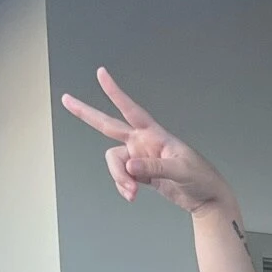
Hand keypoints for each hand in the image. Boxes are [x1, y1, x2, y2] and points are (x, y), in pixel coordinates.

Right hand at [60, 68, 234, 216]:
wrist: (206, 197)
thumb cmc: (199, 177)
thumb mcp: (180, 171)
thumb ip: (153, 169)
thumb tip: (129, 167)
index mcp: (154, 134)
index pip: (130, 109)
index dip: (115, 92)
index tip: (101, 73)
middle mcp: (143, 142)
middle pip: (108, 125)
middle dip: (86, 114)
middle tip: (65, 99)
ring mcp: (139, 157)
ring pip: (114, 162)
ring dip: (118, 177)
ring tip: (132, 193)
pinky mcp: (140, 173)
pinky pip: (121, 176)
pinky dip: (122, 186)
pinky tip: (132, 196)